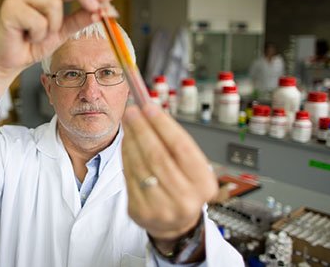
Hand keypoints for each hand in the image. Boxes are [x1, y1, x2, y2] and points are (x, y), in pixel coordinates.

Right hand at [0, 0, 112, 103]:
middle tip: (95, 8)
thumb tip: (100, 10)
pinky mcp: (10, 8)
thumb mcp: (63, 31)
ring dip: (53, 26)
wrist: (10, 62)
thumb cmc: (31, 44)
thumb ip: (79, 19)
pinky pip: (39, 20)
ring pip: (53, 4)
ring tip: (40, 35)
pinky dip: (39, 34)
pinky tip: (29, 37)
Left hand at [122, 103, 217, 243]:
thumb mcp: (191, 167)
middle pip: (158, 156)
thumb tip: (150, 111)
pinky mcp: (140, 211)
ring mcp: (161, 208)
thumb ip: (174, 142)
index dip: (163, 125)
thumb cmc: (184, 186)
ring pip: (140, 165)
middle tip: (132, 110)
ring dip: (131, 139)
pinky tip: (125, 142)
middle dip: (142, 129)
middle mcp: (184, 199)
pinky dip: (125, 155)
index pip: (181, 147)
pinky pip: (128, 177)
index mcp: (203, 184)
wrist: (175, 223)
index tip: (149, 106)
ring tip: (127, 123)